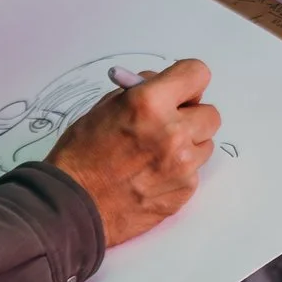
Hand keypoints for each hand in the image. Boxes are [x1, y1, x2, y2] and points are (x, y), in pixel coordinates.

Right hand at [44, 59, 219, 246]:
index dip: (187, 80)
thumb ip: (142, 93)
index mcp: (150, 103)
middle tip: (167, 125)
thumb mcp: (104, 108)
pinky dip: (179, 172)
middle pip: (210, 114)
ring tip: (154, 155)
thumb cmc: (80, 156)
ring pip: (204, 145)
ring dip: (187, 146)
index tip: (180, 89)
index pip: (197, 73)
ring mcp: (182, 165)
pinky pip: (194, 172)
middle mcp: (173, 133)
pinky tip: (151, 177)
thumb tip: (168, 86)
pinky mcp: (185, 191)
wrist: (72, 207)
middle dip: (191, 117)